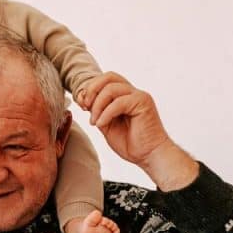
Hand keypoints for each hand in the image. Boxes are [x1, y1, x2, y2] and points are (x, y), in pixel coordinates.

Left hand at [84, 72, 197, 189]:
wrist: (150, 156)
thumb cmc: (131, 144)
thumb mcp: (107, 126)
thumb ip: (98, 111)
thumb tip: (83, 99)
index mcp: (125, 96)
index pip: (105, 80)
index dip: (90, 89)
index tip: (82, 105)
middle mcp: (133, 93)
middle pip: (109, 77)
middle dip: (92, 89)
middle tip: (85, 107)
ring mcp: (139, 96)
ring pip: (111, 88)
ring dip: (97, 105)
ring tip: (94, 121)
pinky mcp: (143, 103)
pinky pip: (118, 102)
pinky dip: (106, 113)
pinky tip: (101, 124)